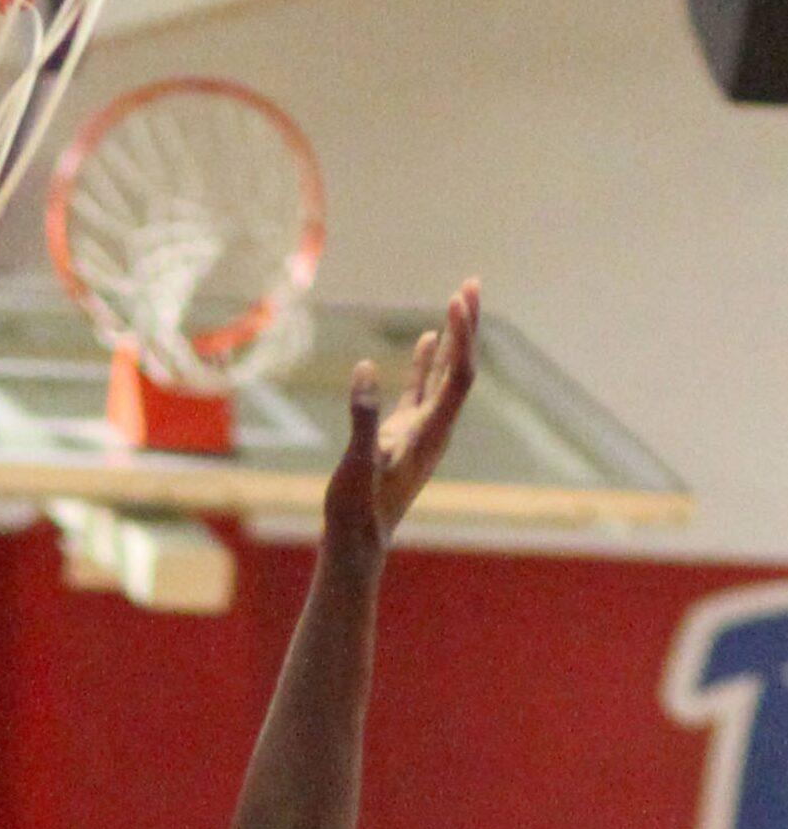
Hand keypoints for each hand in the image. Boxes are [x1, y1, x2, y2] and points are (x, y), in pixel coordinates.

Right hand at [324, 278, 477, 555]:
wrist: (357, 544)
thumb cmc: (357, 510)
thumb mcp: (356, 464)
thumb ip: (362, 417)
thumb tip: (365, 369)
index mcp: (431, 434)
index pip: (460, 376)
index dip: (462, 337)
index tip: (457, 300)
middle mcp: (435, 430)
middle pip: (462, 369)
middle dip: (468, 326)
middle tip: (471, 284)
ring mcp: (422, 431)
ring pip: (446, 376)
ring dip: (454, 338)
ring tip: (459, 300)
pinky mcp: (404, 435)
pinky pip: (423, 390)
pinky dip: (428, 363)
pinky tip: (429, 338)